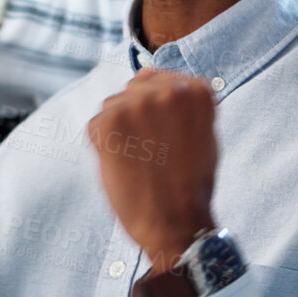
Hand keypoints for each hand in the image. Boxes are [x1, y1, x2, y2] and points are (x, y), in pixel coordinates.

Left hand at [88, 69, 218, 269]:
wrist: (175, 225)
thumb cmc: (189, 185)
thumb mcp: (202, 135)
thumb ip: (180, 102)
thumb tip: (145, 72)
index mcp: (196, 91)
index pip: (162, 80)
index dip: (158, 111)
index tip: (163, 135)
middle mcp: (168, 91)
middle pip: (136, 90)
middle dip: (138, 118)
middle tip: (150, 153)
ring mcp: (136, 105)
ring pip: (114, 106)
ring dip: (120, 132)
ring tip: (140, 162)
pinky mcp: (108, 123)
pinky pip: (96, 126)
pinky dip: (103, 148)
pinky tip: (125, 168)